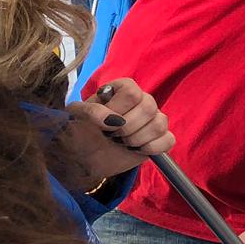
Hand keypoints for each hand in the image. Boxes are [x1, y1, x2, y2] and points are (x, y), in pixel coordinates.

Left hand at [53, 78, 173, 190]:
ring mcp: (153, 119)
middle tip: (111, 135)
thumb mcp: (75, 116)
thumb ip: (90, 111)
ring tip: (121, 142)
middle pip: (149, 107)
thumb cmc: (81, 131)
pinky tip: (135, 149)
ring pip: (159, 124)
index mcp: (121, 88)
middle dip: (127, 127)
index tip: (104, 122)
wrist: (85, 155)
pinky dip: (150, 148)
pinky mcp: (160, 138)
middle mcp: (141, 100)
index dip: (119, 109)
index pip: (132, 92)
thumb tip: (113, 120)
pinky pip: (168, 140)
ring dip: (136, 139)